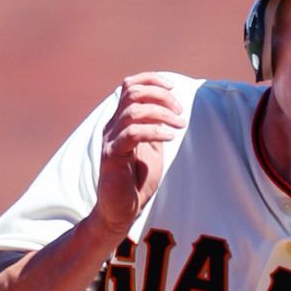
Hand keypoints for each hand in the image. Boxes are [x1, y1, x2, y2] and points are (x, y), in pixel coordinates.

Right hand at [91, 72, 186, 233]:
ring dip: (162, 113)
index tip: (172, 87)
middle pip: (132, 92)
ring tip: (179, 124)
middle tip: (180, 111)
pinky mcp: (112, 156)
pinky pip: (132, 134)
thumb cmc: (136, 181)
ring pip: (133, 111)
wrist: (120, 210)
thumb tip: (172, 111)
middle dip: (161, 95)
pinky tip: (169, 137)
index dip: (151, 79)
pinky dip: (154, 131)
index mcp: (121, 121)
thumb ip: (156, 128)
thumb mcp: (151, 149)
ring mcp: (110, 140)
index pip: (129, 86)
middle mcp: (112, 126)